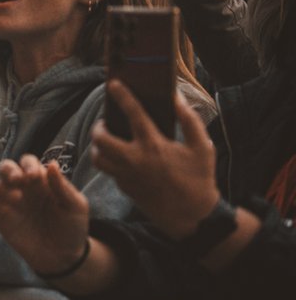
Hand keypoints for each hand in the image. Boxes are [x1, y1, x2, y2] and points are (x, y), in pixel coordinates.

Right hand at [0, 154, 89, 275]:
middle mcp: (22, 188)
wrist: (63, 258)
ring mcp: (10, 203)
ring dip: (0, 187)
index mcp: (40, 181)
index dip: (28, 165)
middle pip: (6, 167)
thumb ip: (62, 187)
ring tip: (16, 200)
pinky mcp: (1, 220)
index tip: (34, 176)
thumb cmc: (71, 228)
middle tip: (17, 180)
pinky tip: (4, 212)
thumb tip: (51, 164)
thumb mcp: (75, 207)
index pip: (28, 162)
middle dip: (8, 170)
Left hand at [91, 80, 220, 240]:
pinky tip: (119, 155)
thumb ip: (189, 120)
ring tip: (107, 138)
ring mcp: (127, 175)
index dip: (122, 95)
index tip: (113, 83)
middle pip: (101, 138)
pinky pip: (108, 170)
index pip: (133, 113)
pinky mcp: (124, 187)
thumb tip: (175, 97)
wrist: (193, 216)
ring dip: (98, 146)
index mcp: (154, 145)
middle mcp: (135, 160)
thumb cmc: (199, 178)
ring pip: (97, 157)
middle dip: (98, 126)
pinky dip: (109, 160)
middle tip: (105, 122)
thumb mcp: (202, 147)